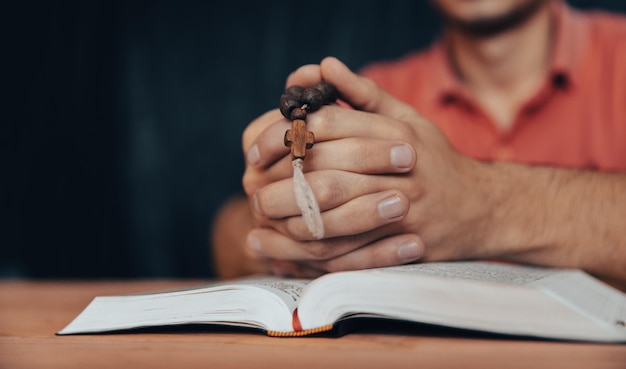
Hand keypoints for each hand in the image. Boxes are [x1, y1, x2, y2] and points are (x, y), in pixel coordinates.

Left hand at [242, 57, 494, 276]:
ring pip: (333, 220)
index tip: (254, 149)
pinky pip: (348, 256)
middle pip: (323, 176)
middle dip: (279, 184)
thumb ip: (362, 95)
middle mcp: (397, 171)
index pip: (326, 127)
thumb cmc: (435, 159)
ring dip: (288, 222)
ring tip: (257, 220)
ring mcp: (402, 211)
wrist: (481, 207)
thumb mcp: (405, 117)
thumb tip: (322, 65)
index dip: (283, 135)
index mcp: (394, 133)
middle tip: (250, 187)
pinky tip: (281, 253)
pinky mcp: (402, 246)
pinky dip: (310, 257)